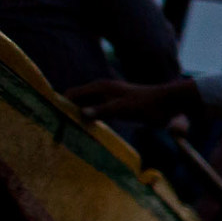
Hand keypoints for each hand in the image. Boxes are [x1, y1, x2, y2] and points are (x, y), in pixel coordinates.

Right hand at [69, 77, 203, 125]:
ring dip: (79, 118)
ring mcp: (109, 99)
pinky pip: (98, 114)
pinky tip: (87, 133)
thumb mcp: (122, 109)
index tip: (51, 119)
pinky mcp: (117, 108)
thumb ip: (102, 111)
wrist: (169, 104)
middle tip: (56, 130)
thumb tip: (81, 113)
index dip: (60, 105)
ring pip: (87, 108)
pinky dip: (91, 121)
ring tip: (67, 133)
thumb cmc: (146, 105)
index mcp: (100, 87)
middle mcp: (102, 91)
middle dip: (68, 112)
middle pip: (77, 101)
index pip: (71, 94)